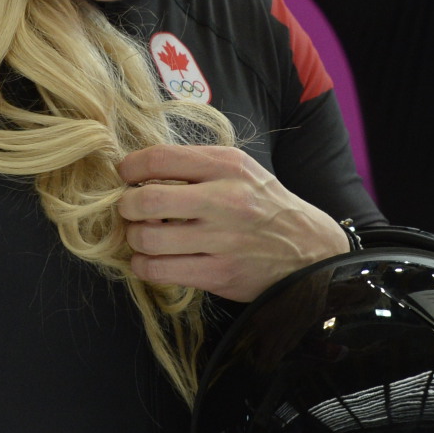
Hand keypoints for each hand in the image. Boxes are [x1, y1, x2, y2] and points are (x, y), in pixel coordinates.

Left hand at [118, 144, 349, 302]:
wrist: (308, 249)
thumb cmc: (263, 205)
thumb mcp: (239, 169)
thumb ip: (196, 165)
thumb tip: (140, 168)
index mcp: (226, 165)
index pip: (159, 158)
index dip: (130, 167)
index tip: (125, 176)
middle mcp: (225, 199)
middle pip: (147, 200)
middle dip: (126, 206)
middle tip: (130, 209)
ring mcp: (222, 240)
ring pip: (148, 239)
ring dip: (134, 239)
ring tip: (142, 236)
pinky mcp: (220, 274)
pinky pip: (160, 271)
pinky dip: (143, 266)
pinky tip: (149, 260)